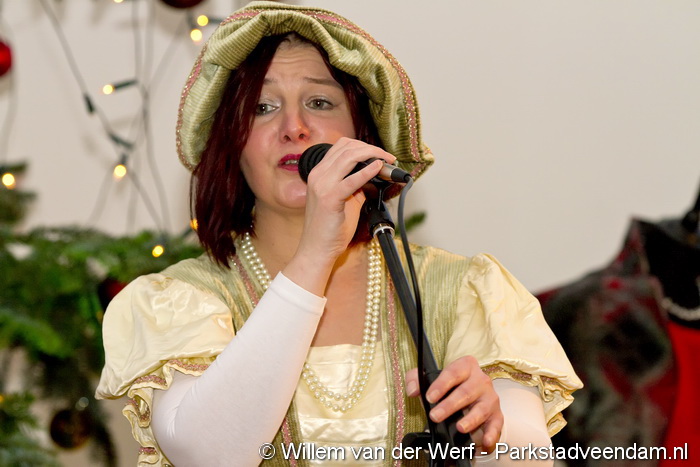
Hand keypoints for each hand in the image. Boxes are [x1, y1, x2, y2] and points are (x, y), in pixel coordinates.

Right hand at [296, 137, 395, 261]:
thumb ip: (356, 184)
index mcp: (319, 173)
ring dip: (372, 155)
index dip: (363, 145)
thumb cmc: (330, 228)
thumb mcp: (345, 200)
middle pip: (346, 147)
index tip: (380, 154)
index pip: (341, 146)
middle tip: (387, 156)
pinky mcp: (329, 198)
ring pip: (349, 157)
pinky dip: (366, 171)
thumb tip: (375, 174)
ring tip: (386, 160)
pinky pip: (351, 180)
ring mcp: (321, 185)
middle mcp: (318, 175)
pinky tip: (378, 168)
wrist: (317, 249)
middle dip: (371, 148)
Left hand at [405, 356, 503, 452]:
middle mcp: (481, 380)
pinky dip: (492, 434)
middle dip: (450, 405)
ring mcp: (490, 398)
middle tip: (436, 416)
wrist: (469, 395)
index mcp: (466, 366)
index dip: (441, 384)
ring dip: (471, 419)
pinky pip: (495, 425)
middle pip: (466, 392)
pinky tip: (485, 442)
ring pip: (481, 408)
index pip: (453, 372)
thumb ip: (416, 379)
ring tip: (459, 428)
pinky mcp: (496, 414)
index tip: (430, 397)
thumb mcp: (430, 378)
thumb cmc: (449, 386)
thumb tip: (413, 390)